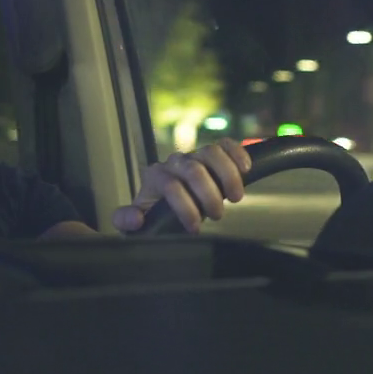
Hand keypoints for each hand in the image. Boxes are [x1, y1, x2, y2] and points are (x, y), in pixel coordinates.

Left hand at [112, 139, 251, 232]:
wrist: (168, 206)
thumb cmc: (155, 216)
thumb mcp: (136, 221)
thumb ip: (126, 220)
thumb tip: (136, 219)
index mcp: (155, 177)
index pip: (170, 185)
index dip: (184, 207)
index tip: (195, 228)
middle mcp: (175, 163)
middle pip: (194, 170)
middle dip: (208, 195)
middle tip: (216, 215)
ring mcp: (195, 155)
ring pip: (211, 153)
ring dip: (227, 176)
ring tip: (235, 198)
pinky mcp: (213, 154)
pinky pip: (226, 145)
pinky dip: (237, 153)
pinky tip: (246, 168)